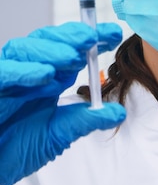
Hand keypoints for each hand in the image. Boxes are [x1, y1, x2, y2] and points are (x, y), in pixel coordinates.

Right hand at [0, 22, 125, 184]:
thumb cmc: (12, 150)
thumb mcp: (57, 135)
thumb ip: (85, 120)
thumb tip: (118, 112)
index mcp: (47, 79)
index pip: (71, 50)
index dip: (92, 39)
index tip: (113, 34)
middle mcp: (27, 72)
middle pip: (47, 41)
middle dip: (72, 36)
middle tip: (93, 38)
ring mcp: (7, 77)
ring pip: (23, 49)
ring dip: (50, 50)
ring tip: (72, 58)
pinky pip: (2, 72)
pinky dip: (22, 71)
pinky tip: (43, 74)